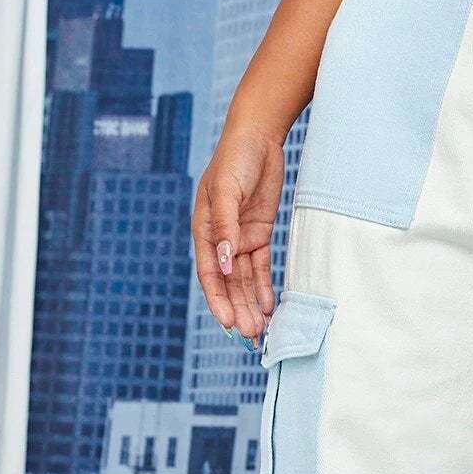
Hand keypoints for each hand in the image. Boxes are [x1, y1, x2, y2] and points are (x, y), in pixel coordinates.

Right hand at [192, 123, 283, 340]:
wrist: (258, 138)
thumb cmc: (235, 159)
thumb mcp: (227, 189)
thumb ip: (225, 227)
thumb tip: (225, 262)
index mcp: (204, 229)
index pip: (210, 273)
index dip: (218, 299)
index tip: (227, 322)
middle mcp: (220, 239)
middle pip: (229, 283)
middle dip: (238, 309)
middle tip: (249, 335)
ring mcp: (240, 238)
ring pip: (245, 280)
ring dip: (251, 304)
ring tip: (259, 330)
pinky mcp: (259, 234)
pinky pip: (261, 267)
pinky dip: (264, 287)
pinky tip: (268, 308)